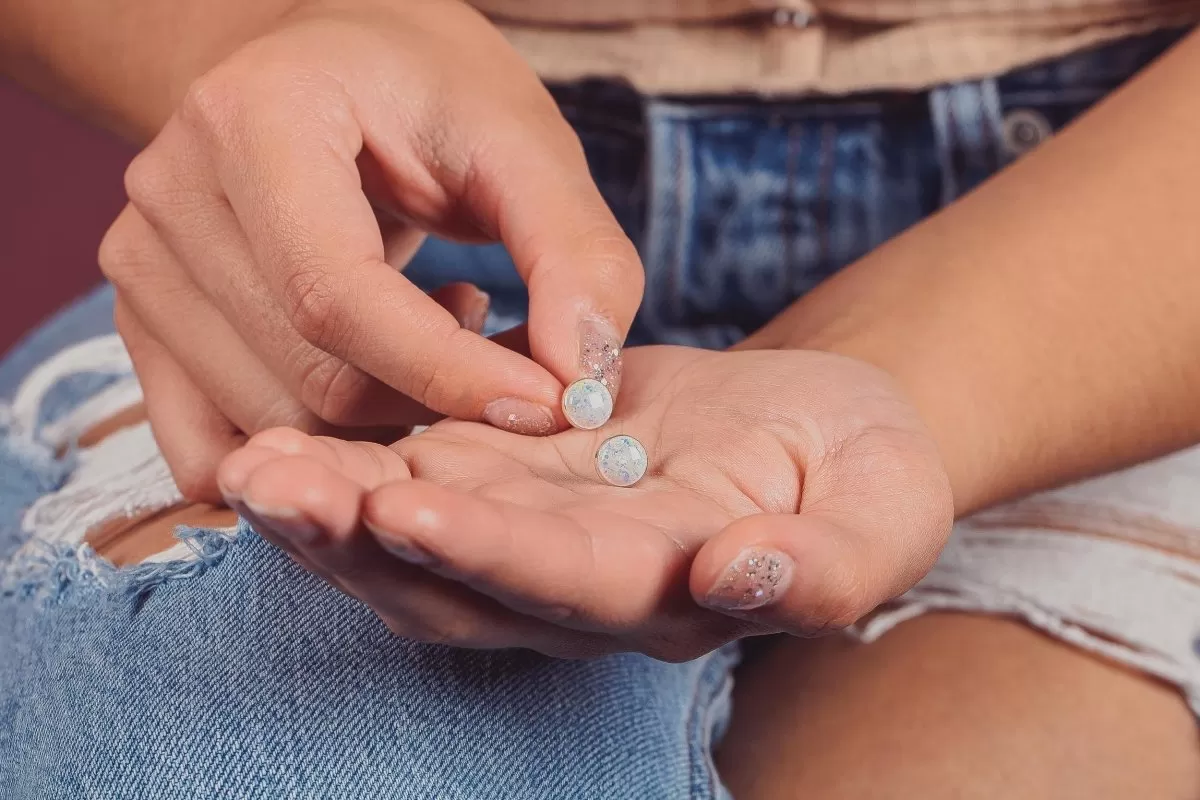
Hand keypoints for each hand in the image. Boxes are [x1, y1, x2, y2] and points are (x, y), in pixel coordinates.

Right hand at [99, 0, 641, 501]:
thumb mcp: (523, 139)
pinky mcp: (141, 322)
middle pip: (309, 378)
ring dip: (383, 421)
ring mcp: (140, 263)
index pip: (337, 296)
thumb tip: (581, 380)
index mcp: (255, 119)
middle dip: (433, 404)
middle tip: (503, 355)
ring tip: (434, 330)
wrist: (324, 64)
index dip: (449, 373)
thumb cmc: (426, 91)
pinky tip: (369, 374)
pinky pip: (218, 447)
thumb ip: (574, 254)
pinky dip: (313, 449)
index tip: (546, 404)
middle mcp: (170, 192)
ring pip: (276, 424)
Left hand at [216, 346, 952, 659]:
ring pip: (414, 545)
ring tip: (252, 461)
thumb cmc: (858, 460)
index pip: (571, 585)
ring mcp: (531, 536)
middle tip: (272, 483)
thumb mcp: (885, 500)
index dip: (493, 554)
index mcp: (670, 592)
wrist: (806, 425)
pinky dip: (350, 461)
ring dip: (330, 509)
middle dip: (363, 538)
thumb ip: (836, 560)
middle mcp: (579, 586)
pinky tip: (288, 426)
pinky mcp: (503, 484)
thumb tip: (746, 576)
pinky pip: (413, 481)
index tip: (410, 508)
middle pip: (459, 581)